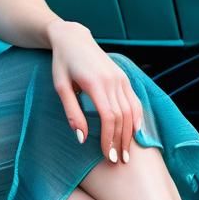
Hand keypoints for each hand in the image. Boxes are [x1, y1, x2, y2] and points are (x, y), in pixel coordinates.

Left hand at [49, 20, 144, 164]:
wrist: (73, 38)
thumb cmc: (62, 64)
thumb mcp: (61, 87)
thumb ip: (72, 112)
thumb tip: (82, 139)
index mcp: (95, 83)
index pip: (109, 117)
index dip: (110, 139)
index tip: (108, 156)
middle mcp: (112, 80)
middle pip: (122, 117)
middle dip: (121, 141)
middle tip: (118, 161)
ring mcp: (121, 78)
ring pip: (132, 111)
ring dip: (130, 134)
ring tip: (126, 152)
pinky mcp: (123, 77)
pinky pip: (135, 100)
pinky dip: (137, 118)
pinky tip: (135, 133)